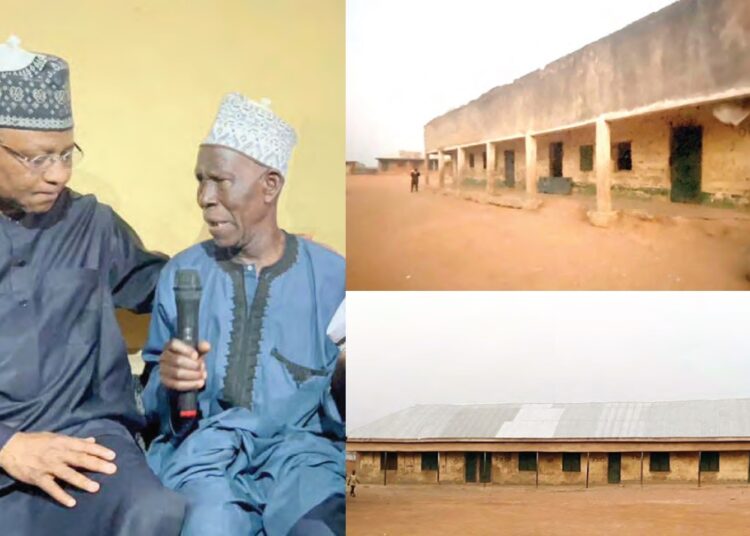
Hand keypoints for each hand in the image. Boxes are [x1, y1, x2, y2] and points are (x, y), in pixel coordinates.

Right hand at [0, 432, 116, 507]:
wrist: (10, 447)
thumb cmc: (35, 441)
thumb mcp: (56, 436)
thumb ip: (75, 440)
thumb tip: (92, 440)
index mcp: (63, 442)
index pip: (84, 446)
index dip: (99, 450)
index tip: (113, 455)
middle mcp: (57, 454)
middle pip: (80, 459)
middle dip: (97, 464)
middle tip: (112, 469)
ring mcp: (48, 466)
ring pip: (68, 474)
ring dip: (82, 481)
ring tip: (96, 487)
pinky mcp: (38, 478)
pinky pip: (51, 488)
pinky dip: (61, 495)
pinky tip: (71, 502)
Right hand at [159, 339, 210, 391]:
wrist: (184, 371)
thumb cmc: (190, 358)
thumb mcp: (197, 350)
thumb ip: (202, 347)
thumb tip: (206, 346)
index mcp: (170, 346)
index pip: (174, 344)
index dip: (186, 350)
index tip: (196, 356)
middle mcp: (164, 357)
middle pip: (177, 360)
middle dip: (193, 365)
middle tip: (202, 367)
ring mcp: (163, 370)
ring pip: (177, 373)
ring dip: (193, 375)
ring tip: (203, 375)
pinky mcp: (165, 381)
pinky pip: (177, 384)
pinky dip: (190, 384)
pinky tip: (200, 383)